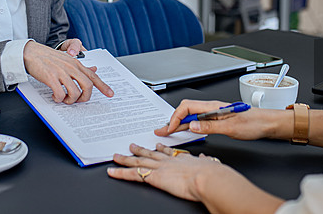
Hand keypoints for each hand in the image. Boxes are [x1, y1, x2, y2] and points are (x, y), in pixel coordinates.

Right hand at [23, 41, 113, 103]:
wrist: (31, 53)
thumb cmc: (48, 57)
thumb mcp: (67, 59)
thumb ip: (80, 66)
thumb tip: (94, 68)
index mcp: (76, 64)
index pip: (93, 76)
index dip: (103, 86)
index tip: (110, 94)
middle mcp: (71, 67)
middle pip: (87, 86)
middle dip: (85, 97)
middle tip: (78, 101)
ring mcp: (61, 72)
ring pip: (75, 92)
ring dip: (70, 100)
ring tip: (64, 99)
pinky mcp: (51, 77)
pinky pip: (60, 94)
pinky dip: (59, 99)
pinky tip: (55, 96)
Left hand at [108, 143, 230, 201]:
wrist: (206, 177)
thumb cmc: (210, 174)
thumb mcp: (209, 165)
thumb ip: (206, 162)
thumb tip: (207, 160)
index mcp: (181, 159)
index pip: (168, 153)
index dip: (161, 149)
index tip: (157, 145)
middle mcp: (168, 161)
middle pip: (149, 154)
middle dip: (140, 150)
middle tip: (132, 145)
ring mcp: (159, 167)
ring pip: (137, 161)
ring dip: (125, 159)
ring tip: (117, 156)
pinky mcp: (152, 176)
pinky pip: (132, 174)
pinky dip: (120, 173)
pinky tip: (112, 171)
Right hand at [155, 99, 284, 140]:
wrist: (268, 123)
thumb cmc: (255, 123)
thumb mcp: (232, 127)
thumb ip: (210, 126)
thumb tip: (192, 125)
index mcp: (214, 107)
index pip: (187, 107)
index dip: (174, 118)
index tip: (168, 129)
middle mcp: (213, 108)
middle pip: (186, 111)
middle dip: (171, 120)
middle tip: (161, 130)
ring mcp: (215, 114)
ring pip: (191, 116)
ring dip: (179, 123)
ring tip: (169, 131)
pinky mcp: (219, 119)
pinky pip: (199, 121)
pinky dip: (189, 126)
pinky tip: (186, 131)